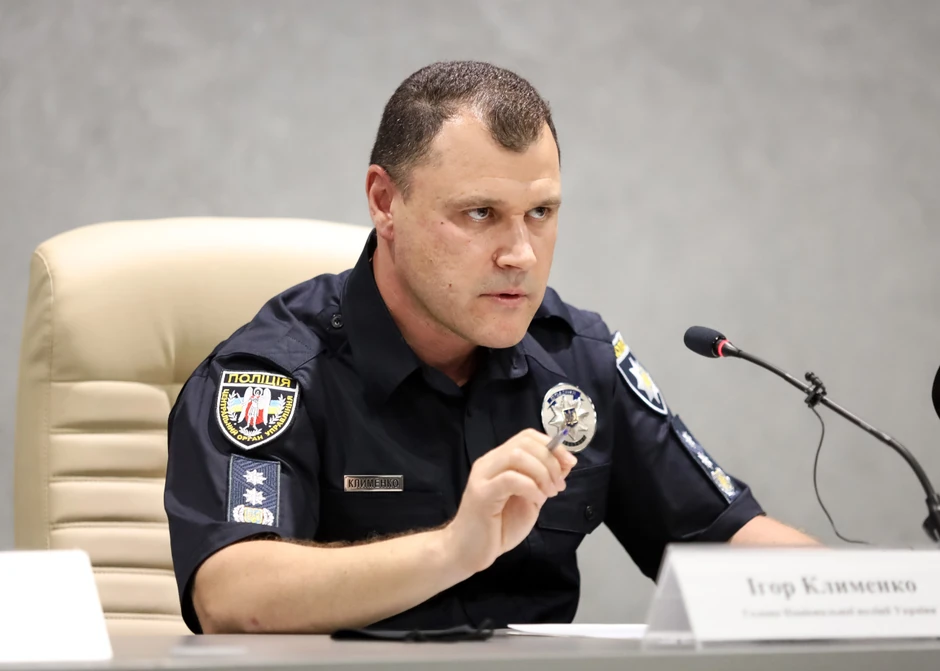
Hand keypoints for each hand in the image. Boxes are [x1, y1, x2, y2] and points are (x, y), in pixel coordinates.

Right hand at [443, 428, 576, 574]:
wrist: (468, 552)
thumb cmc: (498, 528)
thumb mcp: (531, 500)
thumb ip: (545, 480)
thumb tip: (566, 462)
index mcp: (500, 461)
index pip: (527, 436)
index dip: (552, 445)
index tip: (569, 463)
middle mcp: (490, 462)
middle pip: (524, 443)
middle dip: (550, 460)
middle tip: (558, 485)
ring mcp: (483, 476)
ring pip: (517, 456)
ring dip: (541, 473)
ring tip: (548, 493)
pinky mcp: (482, 494)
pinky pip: (510, 479)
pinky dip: (531, 487)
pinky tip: (536, 501)